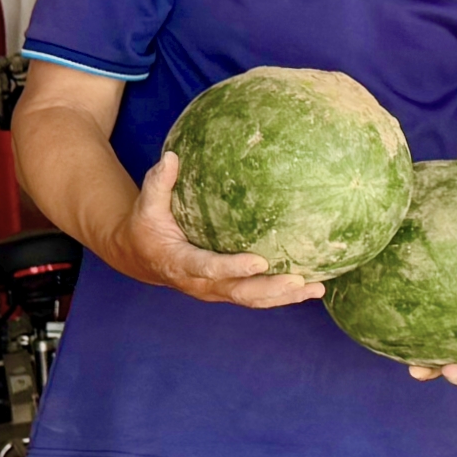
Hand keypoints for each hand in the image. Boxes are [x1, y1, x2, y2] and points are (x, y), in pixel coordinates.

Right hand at [116, 153, 326, 308]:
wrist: (141, 257)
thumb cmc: (146, 227)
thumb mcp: (146, 205)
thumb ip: (159, 183)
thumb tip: (172, 156)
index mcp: (179, 263)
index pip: (208, 268)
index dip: (232, 268)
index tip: (259, 263)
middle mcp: (200, 283)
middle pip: (239, 292)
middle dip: (270, 289)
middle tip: (299, 279)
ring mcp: (215, 290)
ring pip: (252, 299)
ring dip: (284, 297)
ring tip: (315, 288)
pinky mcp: (227, 291)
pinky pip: (257, 297)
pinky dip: (284, 296)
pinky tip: (311, 288)